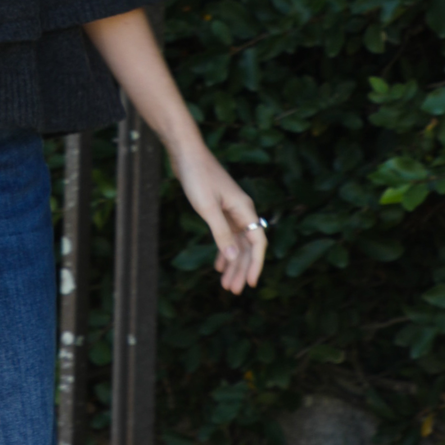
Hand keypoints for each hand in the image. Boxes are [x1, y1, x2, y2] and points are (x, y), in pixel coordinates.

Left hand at [169, 138, 266, 294]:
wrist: (186, 154)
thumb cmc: (197, 176)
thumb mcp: (207, 207)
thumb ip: (221, 233)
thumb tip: (234, 257)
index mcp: (244, 209)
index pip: (258, 243)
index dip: (256, 264)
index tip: (251, 283)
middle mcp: (241, 211)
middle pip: (247, 246)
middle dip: (241, 269)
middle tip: (233, 291)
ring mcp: (231, 211)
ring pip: (237, 243)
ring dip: (232, 263)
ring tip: (225, 284)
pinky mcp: (219, 209)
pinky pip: (226, 236)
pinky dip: (223, 251)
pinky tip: (218, 265)